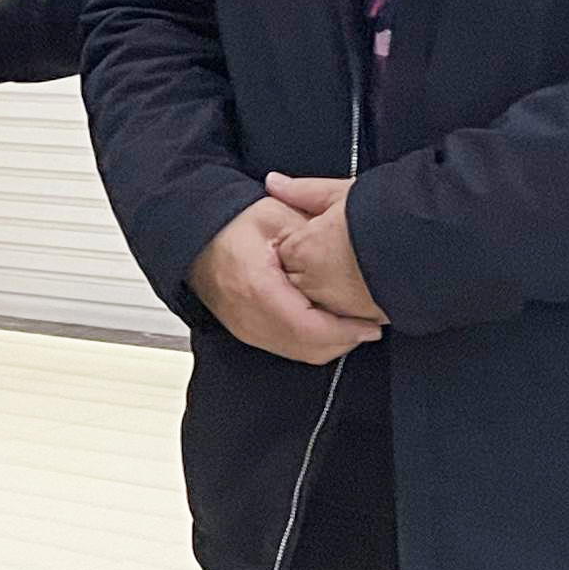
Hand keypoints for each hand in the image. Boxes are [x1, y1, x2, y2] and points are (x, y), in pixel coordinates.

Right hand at [187, 193, 381, 364]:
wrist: (196, 238)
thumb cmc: (231, 226)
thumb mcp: (276, 215)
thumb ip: (314, 233)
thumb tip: (354, 247)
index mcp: (256, 288)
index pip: (308, 327)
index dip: (345, 331)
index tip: (371, 324)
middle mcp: (248, 317)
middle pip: (308, 347)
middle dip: (345, 340)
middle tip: (371, 325)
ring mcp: (246, 329)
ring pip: (301, 353)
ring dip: (332, 344)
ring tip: (356, 325)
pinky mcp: (248, 333)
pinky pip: (289, 349)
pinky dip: (314, 342)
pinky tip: (330, 326)